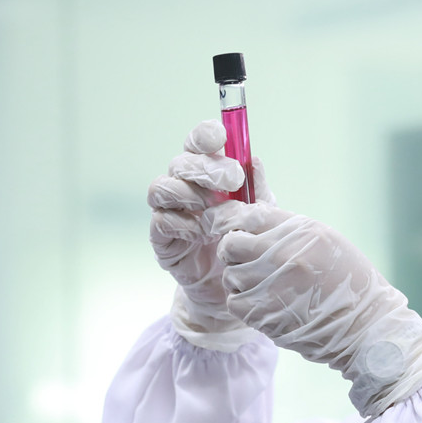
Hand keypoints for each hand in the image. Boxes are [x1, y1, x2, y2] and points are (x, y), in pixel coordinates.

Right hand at [148, 120, 269, 350]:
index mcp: (206, 173)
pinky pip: (161, 221)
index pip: (197, 143)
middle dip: (205, 167)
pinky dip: (183, 223)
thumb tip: (254, 161)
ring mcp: (168, 210)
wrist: (231, 287)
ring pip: (162, 186)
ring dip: (190, 194)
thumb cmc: (244, 242)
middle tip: (232, 180)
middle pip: (180, 162)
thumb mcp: (260, 215)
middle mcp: (183, 186)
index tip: (221, 136)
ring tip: (215, 210)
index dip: (204, 135)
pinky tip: (203, 233)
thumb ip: (257, 190)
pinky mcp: (161, 237)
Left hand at [211, 203, 421, 416]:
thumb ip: (288, 229)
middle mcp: (282, 254)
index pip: (250, 215)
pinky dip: (243, 302)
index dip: (240, 224)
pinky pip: (234, 301)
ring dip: (240, 279)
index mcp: (300, 231)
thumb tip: (250, 220)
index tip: (242, 232)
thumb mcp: (326, 241)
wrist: (365, 326)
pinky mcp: (263, 314)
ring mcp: (270, 284)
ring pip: (230, 274)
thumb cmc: (349, 282)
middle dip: (234, 251)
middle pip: (231, 243)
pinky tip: (261, 302)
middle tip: (246, 260)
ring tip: (261, 285)